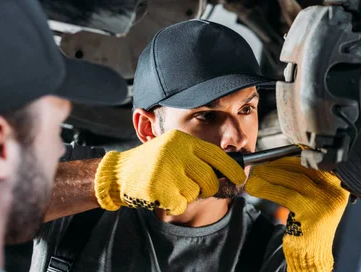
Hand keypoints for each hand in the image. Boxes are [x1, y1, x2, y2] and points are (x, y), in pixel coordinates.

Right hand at [94, 129, 245, 213]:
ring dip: (186, 195)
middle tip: (197, 188)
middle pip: (208, 178)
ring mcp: (166, 170)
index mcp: (182, 141)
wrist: (119, 173)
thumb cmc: (152, 164)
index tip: (240, 177)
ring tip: (170, 186)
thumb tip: (227, 174)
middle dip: (208, 188)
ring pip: (194, 192)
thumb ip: (196, 158)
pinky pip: (180, 204)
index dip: (232, 168)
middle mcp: (175, 152)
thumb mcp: (174, 151)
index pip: (216, 155)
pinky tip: (162, 194)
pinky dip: (174, 204)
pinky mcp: (158, 187)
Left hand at [246, 157, 348, 270]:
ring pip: (294, 180)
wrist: (312, 253)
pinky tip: (256, 188)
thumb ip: (305, 180)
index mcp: (337, 185)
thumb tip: (278, 160)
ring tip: (254, 176)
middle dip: (278, 165)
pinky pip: (287, 195)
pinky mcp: (314, 215)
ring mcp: (326, 204)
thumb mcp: (312, 199)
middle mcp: (335, 193)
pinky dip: (268, 188)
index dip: (290, 158)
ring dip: (270, 175)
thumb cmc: (308, 225)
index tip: (272, 159)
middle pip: (304, 169)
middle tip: (259, 167)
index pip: (313, 163)